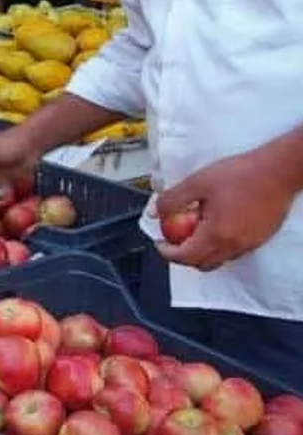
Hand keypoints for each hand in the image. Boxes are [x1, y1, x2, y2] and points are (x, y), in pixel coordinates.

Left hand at [154, 147, 296, 270]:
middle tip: (173, 238)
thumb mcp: (197, 182)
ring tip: (194, 229)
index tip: (159, 242)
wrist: (278, 171)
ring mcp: (249, 244)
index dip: (167, 252)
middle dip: (183, 255)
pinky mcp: (259, 238)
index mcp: (217, 234)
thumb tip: (156, 212)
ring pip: (219, 259)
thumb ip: (172, 200)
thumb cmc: (241, 175)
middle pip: (201, 263)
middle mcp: (234, 245)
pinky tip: (215, 224)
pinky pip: (234, 251)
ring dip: (202, 251)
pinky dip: (219, 245)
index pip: (185, 257)